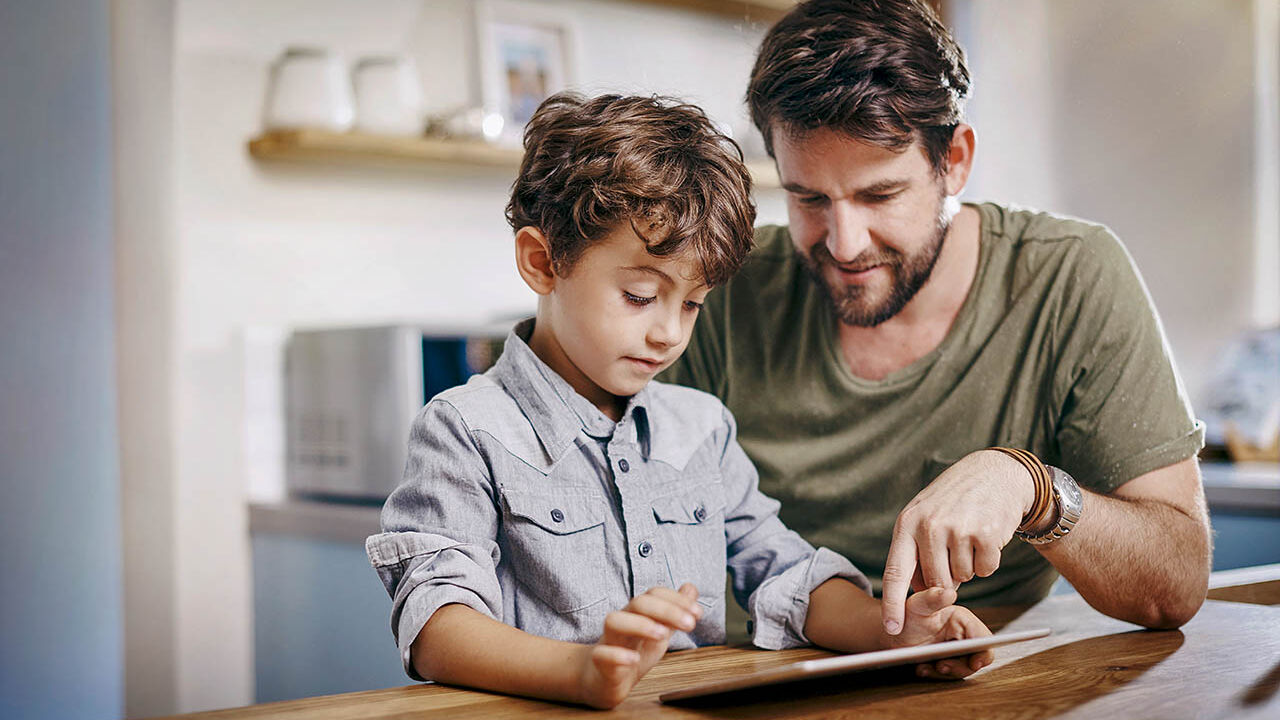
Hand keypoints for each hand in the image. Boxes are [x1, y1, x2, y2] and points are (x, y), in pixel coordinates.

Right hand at [577, 583, 701, 708]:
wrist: (603, 680)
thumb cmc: (631, 652)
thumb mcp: (659, 632)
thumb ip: (674, 612)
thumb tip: (690, 588)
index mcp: (638, 614)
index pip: (654, 594)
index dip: (676, 599)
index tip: (698, 613)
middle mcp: (623, 622)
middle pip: (638, 603)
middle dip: (666, 610)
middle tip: (689, 624)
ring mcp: (609, 641)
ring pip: (614, 621)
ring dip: (639, 624)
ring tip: (662, 635)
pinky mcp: (601, 664)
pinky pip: (602, 654)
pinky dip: (617, 655)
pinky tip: (633, 659)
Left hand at [881, 450, 1032, 634]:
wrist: (993, 473)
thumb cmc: (953, 501)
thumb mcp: (924, 518)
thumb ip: (916, 553)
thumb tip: (920, 593)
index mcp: (907, 524)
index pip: (895, 573)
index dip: (893, 604)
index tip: (891, 628)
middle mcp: (929, 527)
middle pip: (936, 583)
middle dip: (947, 579)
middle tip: (953, 551)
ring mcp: (958, 530)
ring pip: (963, 578)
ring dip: (969, 565)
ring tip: (968, 537)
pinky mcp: (986, 534)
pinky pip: (986, 570)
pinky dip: (988, 560)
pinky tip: (985, 537)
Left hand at [882, 586, 993, 678]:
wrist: (892, 634)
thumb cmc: (906, 616)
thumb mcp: (916, 605)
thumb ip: (932, 598)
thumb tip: (949, 593)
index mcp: (961, 619)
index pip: (982, 637)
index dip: (983, 651)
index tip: (975, 663)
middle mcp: (962, 635)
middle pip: (976, 657)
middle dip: (960, 666)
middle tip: (941, 666)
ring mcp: (956, 651)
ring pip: (963, 668)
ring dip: (946, 672)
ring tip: (926, 666)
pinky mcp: (948, 663)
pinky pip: (949, 674)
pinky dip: (936, 675)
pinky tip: (922, 669)